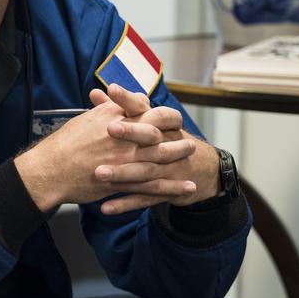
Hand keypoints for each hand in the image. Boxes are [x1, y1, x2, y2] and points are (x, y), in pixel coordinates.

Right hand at [14, 92, 197, 213]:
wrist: (51, 169)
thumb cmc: (66, 142)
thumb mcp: (89, 118)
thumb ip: (111, 108)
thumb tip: (125, 98)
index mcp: (118, 121)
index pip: (152, 113)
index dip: (166, 116)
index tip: (173, 119)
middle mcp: (125, 140)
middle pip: (161, 138)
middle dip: (178, 140)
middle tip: (190, 142)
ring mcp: (125, 163)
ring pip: (160, 162)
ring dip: (179, 161)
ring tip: (192, 160)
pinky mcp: (122, 183)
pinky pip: (152, 187)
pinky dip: (172, 188)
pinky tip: (187, 188)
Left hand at [88, 85, 219, 214]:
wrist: (203, 169)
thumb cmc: (168, 140)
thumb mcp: (151, 123)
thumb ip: (120, 110)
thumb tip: (95, 92)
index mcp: (162, 126)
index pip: (148, 108)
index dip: (131, 99)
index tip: (112, 89)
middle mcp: (167, 145)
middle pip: (150, 137)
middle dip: (131, 132)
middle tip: (108, 128)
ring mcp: (168, 169)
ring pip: (145, 171)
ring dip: (122, 173)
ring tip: (99, 173)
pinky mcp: (166, 191)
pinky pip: (145, 199)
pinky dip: (125, 204)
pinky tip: (106, 208)